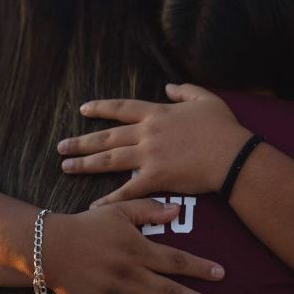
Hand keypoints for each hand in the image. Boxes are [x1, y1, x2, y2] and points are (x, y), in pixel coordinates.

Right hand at [45, 200, 226, 293]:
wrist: (49, 247)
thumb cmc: (87, 226)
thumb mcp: (118, 211)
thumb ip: (149, 210)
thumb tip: (177, 210)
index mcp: (137, 251)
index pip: (176, 261)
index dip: (200, 268)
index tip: (221, 274)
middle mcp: (130, 276)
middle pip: (170, 293)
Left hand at [58, 84, 251, 206]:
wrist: (232, 155)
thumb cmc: (223, 128)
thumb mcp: (206, 99)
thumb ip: (185, 91)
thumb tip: (168, 87)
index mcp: (157, 114)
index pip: (121, 109)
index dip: (101, 108)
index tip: (83, 110)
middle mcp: (147, 133)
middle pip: (107, 137)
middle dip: (82, 141)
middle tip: (61, 147)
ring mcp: (149, 156)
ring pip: (109, 159)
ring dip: (85, 164)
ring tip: (66, 167)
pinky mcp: (156, 178)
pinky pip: (127, 190)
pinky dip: (109, 199)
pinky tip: (93, 206)